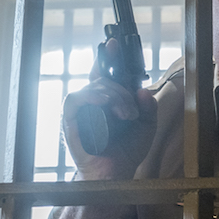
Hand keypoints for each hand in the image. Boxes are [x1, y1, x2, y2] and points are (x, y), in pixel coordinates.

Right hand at [63, 38, 156, 179]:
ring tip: (125, 115)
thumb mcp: (145, 126)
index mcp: (107, 100)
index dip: (108, 57)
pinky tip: (106, 105)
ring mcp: (81, 110)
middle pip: (104, 78)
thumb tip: (142, 90)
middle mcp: (92, 102)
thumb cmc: (125, 151)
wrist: (114, 174)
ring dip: (113, 96)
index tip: (114, 43)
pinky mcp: (71, 119)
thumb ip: (147, 107)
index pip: (106, 72)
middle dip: (122, 90)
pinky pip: (76, 98)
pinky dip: (92, 97)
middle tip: (132, 110)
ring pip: (94, 86)